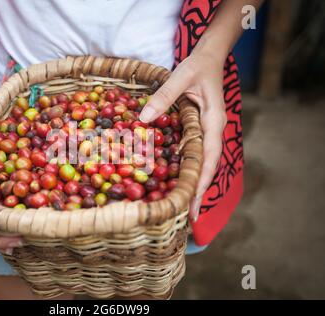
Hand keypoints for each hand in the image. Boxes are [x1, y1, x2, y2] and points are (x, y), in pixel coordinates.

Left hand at [139, 52, 226, 221]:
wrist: (210, 57)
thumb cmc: (198, 66)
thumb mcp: (181, 77)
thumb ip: (164, 96)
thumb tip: (143, 120)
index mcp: (213, 121)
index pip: (209, 157)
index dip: (201, 181)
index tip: (193, 203)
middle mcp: (213, 131)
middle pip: (207, 166)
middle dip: (198, 191)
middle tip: (187, 217)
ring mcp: (207, 132)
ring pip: (202, 162)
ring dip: (193, 183)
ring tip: (182, 206)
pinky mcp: (199, 130)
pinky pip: (194, 153)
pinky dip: (187, 169)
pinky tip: (175, 179)